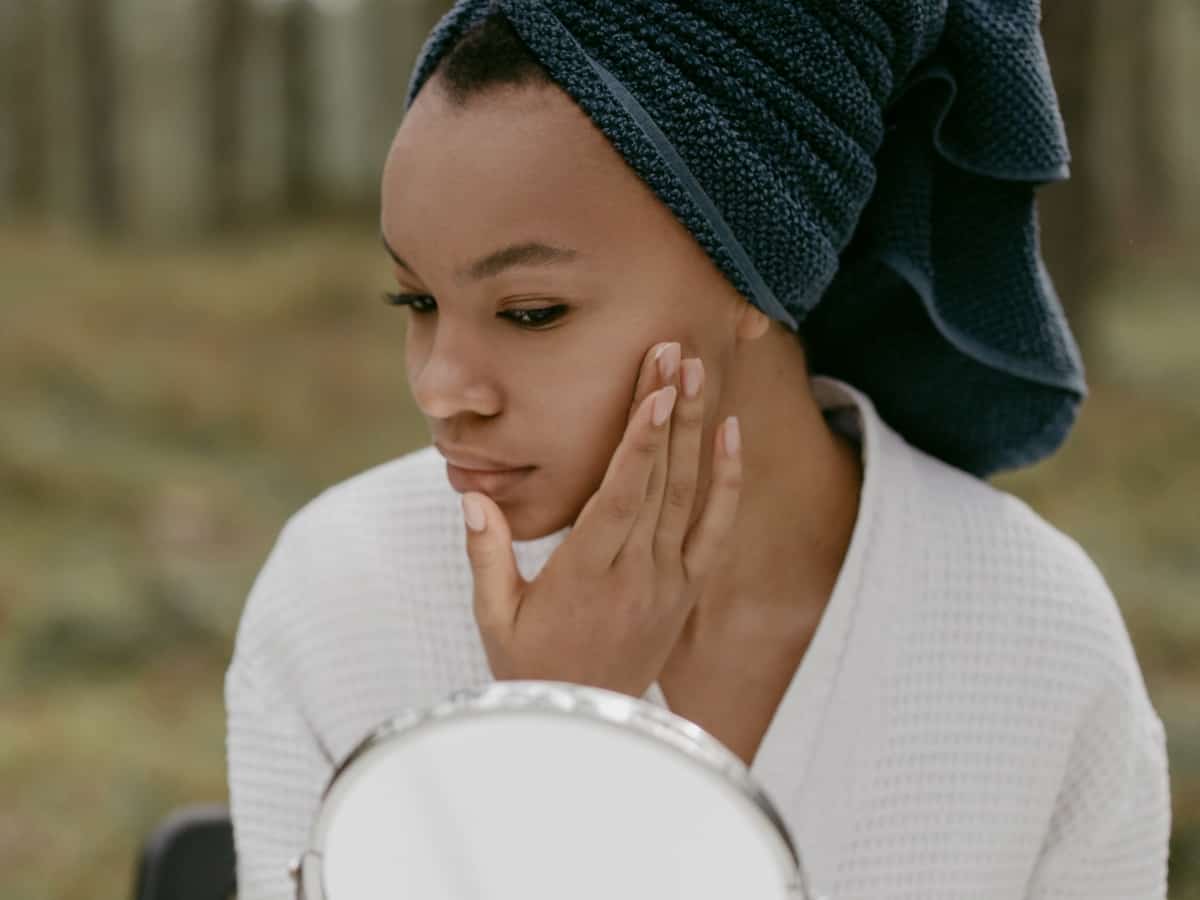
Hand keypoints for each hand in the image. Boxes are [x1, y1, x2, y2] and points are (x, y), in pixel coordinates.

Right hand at [461, 340, 743, 697]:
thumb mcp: (496, 618)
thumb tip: (471, 496)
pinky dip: (726, 481)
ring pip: (689, 494)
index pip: (621, 494)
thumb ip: (487, 554)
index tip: (655, 387)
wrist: (588, 729)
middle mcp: (637, 572)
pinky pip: (714, 529)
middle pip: (658, 478)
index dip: (641, 438)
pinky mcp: (686, 590)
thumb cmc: (532, 671)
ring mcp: (668, 580)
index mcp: (587, 574)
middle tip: (673, 350)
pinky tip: (730, 435)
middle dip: (667, 410)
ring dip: (695, 430)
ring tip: (698, 372)